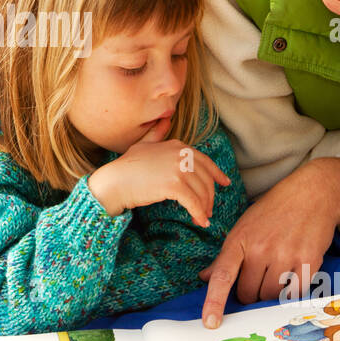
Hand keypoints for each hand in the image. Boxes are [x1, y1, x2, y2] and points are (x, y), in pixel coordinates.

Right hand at [86, 116, 230, 226]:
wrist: (114, 181)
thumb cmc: (127, 165)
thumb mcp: (144, 144)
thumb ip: (157, 133)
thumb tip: (166, 119)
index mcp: (177, 145)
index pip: (204, 161)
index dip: (216, 173)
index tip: (224, 183)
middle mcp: (181, 154)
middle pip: (205, 178)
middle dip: (210, 195)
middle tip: (209, 209)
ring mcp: (178, 169)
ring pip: (201, 191)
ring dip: (204, 207)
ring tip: (203, 217)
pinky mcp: (174, 185)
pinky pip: (193, 202)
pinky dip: (198, 213)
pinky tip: (200, 221)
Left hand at [196, 158, 339, 328]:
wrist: (312, 193)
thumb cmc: (273, 211)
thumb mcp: (244, 226)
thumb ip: (225, 256)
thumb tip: (204, 278)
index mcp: (239, 239)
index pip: (223, 276)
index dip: (215, 301)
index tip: (210, 322)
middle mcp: (261, 248)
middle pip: (248, 293)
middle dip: (249, 294)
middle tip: (257, 279)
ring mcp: (285, 255)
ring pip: (269, 296)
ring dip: (269, 294)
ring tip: (275, 274)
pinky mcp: (308, 261)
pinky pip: (294, 293)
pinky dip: (290, 293)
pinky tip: (291, 278)